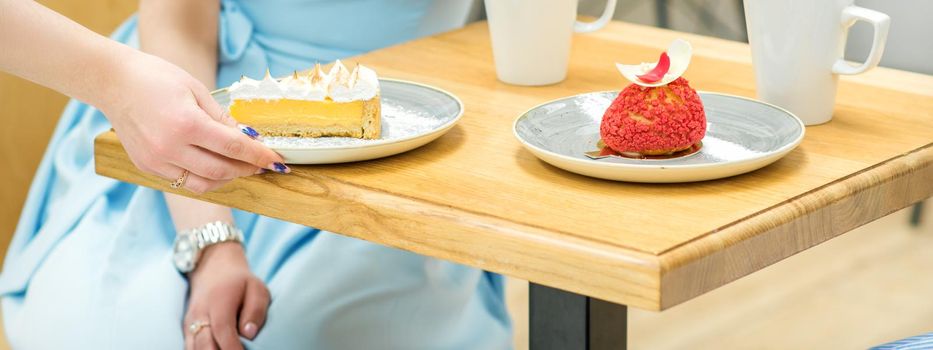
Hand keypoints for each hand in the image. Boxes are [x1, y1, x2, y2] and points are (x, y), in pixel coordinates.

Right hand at [100, 51, 288, 193]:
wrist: (113, 81)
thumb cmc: (157, 78)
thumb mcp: (197, 90)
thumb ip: (223, 119)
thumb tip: (247, 139)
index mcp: (187, 124)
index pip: (234, 147)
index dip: (259, 156)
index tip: (277, 161)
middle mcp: (170, 147)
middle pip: (222, 171)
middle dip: (247, 170)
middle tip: (262, 164)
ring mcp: (156, 161)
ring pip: (203, 185)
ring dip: (227, 179)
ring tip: (239, 167)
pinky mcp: (146, 166)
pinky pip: (183, 182)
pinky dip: (203, 178)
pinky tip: (213, 166)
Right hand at [185, 243, 268, 349]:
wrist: (212, 270)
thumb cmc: (240, 283)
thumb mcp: (256, 288)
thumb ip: (256, 310)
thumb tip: (249, 334)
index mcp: (219, 301)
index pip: (223, 330)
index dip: (232, 348)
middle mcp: (200, 314)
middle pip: (204, 344)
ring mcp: (190, 323)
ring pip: (194, 349)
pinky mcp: (187, 331)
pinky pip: (190, 348)